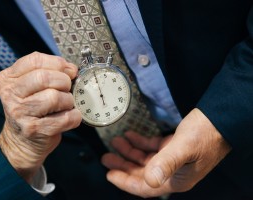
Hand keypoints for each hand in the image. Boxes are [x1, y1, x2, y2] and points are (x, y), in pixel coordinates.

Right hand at [0, 52, 81, 182]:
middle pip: (45, 77)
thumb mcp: (30, 86)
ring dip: (68, 100)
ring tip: (66, 104)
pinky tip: (71, 116)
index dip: (58, 63)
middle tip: (67, 88)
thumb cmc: (30, 109)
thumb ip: (48, 72)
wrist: (21, 141)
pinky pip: (64, 118)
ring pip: (54, 97)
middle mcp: (11, 94)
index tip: (68, 70)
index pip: (35, 60)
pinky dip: (74, 116)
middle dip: (64, 81)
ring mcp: (21, 113)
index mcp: (8, 78)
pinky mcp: (34, 130)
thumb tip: (71, 68)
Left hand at [102, 108, 230, 197]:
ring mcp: (173, 159)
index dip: (125, 182)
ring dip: (130, 152)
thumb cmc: (206, 134)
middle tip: (107, 157)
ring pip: (145, 159)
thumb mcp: (184, 147)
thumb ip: (166, 163)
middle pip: (142, 173)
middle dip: (123, 165)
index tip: (109, 175)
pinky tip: (131, 135)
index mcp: (176, 179)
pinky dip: (141, 142)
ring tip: (116, 142)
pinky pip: (152, 148)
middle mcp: (173, 172)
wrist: (221, 118)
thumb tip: (150, 180)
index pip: (145, 187)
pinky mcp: (174, 147)